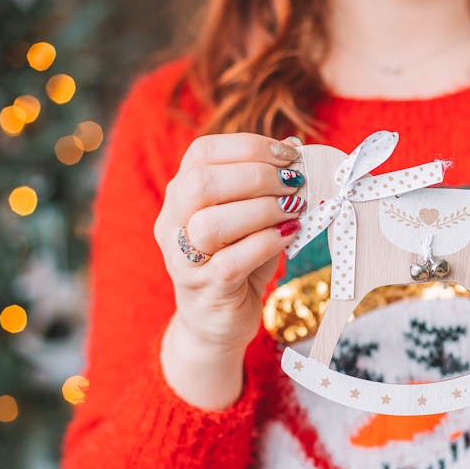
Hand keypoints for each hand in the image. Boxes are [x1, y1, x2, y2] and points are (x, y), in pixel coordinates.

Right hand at [153, 133, 305, 408]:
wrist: (216, 322)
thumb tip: (297, 150)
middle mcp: (172, 223)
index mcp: (180, 194)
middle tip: (294, 184)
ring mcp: (183, 259)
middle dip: (257, 176)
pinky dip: (266, 243)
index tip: (289, 155)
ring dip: (262, 211)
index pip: (202, 152)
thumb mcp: (251, 219)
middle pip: (201, 183)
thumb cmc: (238, 261)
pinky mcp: (204, 289)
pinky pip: (231, 262)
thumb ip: (265, 187)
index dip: (249, 146)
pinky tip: (289, 235)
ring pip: (211, 224)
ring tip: (293, 210)